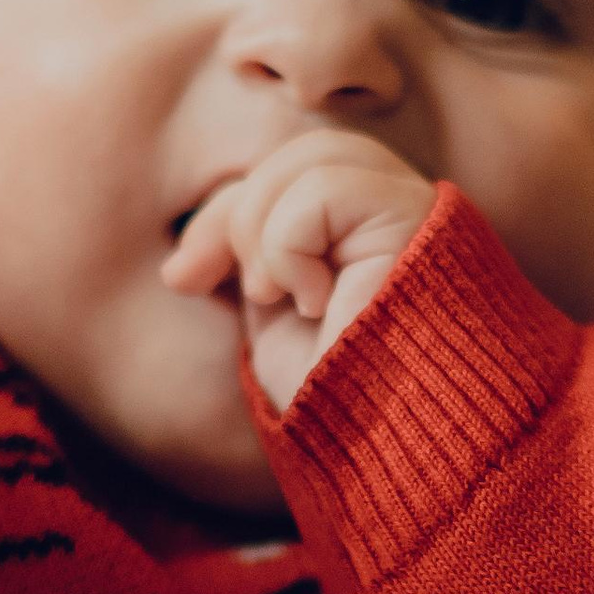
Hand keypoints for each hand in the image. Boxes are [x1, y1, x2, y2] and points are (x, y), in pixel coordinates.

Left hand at [162, 127, 436, 411]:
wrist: (383, 441)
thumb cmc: (339, 396)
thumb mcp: (270, 319)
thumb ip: (244, 263)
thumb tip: (180, 266)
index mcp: (368, 228)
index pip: (286, 173)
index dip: (226, 212)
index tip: (184, 279)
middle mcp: (397, 209)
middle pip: (298, 152)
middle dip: (238, 213)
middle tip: (220, 285)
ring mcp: (410, 207)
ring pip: (314, 155)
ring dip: (265, 231)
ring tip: (279, 297)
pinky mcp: (414, 217)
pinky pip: (324, 187)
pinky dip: (291, 247)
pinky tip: (316, 304)